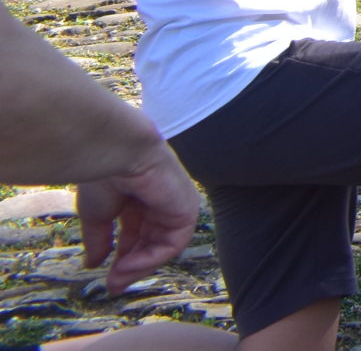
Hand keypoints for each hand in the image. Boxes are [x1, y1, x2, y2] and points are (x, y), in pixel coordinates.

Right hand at [78, 147, 199, 293]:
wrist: (117, 153)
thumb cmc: (104, 176)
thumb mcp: (97, 216)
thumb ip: (100, 240)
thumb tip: (93, 264)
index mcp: (140, 198)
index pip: (137, 234)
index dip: (124, 258)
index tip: (109, 281)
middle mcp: (161, 202)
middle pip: (151, 242)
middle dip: (132, 267)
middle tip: (113, 286)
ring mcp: (176, 205)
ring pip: (162, 246)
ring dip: (139, 266)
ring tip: (117, 279)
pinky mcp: (187, 209)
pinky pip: (172, 243)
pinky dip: (150, 258)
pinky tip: (127, 264)